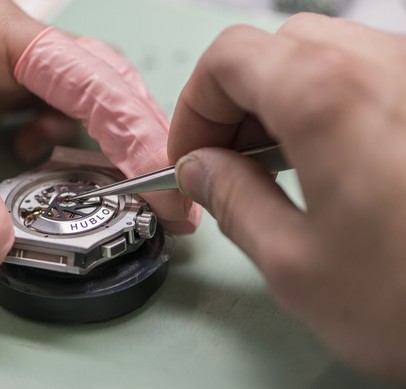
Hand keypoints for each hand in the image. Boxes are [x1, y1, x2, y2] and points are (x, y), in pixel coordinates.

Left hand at [0, 0, 198, 273]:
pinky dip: (63, 142)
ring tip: (118, 183)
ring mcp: (1, 68)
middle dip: (137, 136)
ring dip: (106, 141)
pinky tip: (42, 157)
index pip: (82, 73)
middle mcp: (5, 44)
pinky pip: (51, 112)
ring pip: (83, 97)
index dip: (130, 126)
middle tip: (164, 192)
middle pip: (100, 81)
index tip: (160, 177)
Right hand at [169, 13, 405, 379]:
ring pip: (323, 56)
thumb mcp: (296, 264)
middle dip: (234, 102)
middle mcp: (383, 66)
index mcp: (327, 96)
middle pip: (275, 49)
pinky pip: (368, 77)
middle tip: (227, 162)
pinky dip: (326, 107)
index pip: (228, 59)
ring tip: (275, 166)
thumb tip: (201, 171)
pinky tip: (328, 161)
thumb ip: (233, 202)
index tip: (192, 156)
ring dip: (279, 102)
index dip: (194, 107)